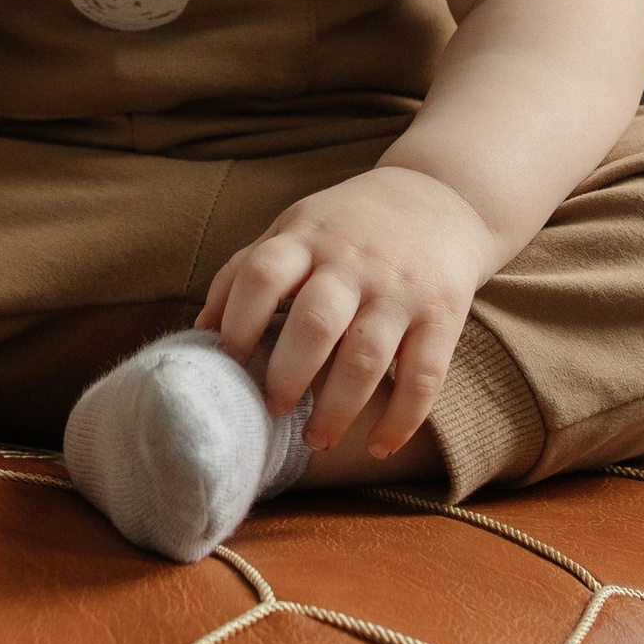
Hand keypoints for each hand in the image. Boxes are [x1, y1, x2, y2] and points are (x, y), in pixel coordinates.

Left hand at [196, 166, 494, 457]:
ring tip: (315, 440)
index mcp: (307, 238)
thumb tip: (200, 329)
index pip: (262, 275)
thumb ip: (248, 269)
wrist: (442, 197)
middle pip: (314, 323)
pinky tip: (377, 446)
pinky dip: (400, 419)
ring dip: (337, 409)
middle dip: (287, 375)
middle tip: (272, 408)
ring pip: (365, 358)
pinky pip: (423, 375)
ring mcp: (400, 290)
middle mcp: (353, 262)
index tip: (230, 361)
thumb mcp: (296, 228)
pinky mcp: (442, 314)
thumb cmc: (349, 225)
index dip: (238, 321)